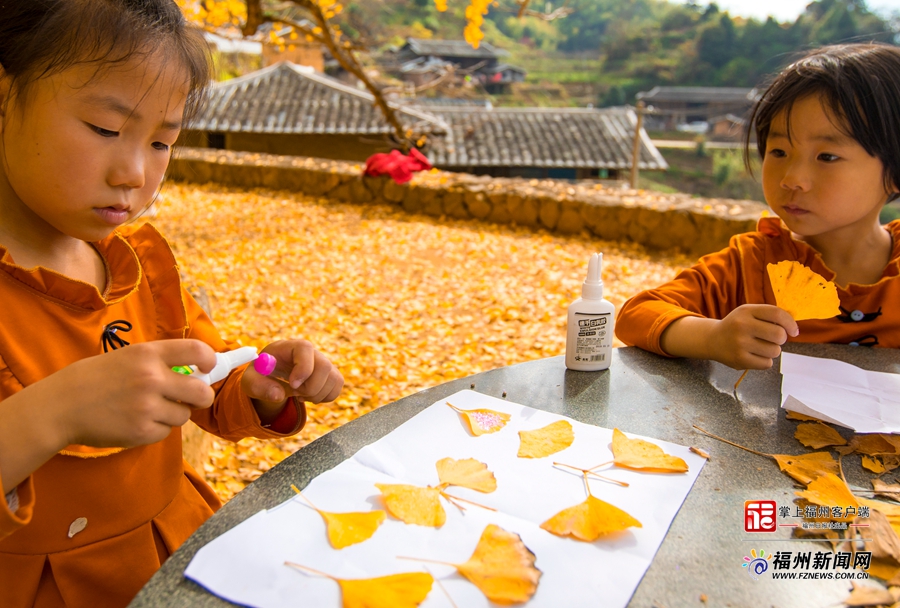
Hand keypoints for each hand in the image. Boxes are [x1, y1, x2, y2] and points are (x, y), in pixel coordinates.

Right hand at [53, 339, 217, 447]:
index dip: (211, 360)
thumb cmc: (98, 378)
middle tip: (191, 397)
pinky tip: (135, 421)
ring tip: (148, 408)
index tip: (209, 367)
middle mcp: (151, 378)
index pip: (198, 351)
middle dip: (201, 397)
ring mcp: (146, 407)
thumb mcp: (129, 357)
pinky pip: (166, 432)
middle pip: (202, 393)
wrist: (60, 406)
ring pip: (184, 415)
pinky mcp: (141, 432)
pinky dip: (156, 429)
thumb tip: (200, 372)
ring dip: (173, 414)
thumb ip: (162, 361)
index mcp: (148, 354)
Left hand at [241, 340, 342, 411]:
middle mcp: (312, 352)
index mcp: (291, 346)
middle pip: (325, 367)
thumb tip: (278, 396)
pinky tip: (309, 395)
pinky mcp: (331, 374)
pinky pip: (337, 388)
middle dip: (310, 387)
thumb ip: (259, 387)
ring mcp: (324, 362)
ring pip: (334, 380)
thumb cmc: (261, 374)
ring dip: (316, 395)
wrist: (272, 375)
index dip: (303, 368)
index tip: (292, 385)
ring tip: (299, 394)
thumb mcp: (251, 380)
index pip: (305, 349)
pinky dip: (324, 398)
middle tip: (295, 392)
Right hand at [707, 304, 798, 369]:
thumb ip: (769, 315)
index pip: (777, 314)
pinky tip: (755, 355)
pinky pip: (767, 363)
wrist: (712, 340)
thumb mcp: (748, 313)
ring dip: (772, 350)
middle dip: (781, 339)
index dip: (790, 323)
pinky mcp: (740, 360)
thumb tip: (793, 328)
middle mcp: (742, 326)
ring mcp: (740, 344)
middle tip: (772, 339)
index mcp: (746, 311)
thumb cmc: (737, 325)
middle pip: (779, 335)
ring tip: (760, 347)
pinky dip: (765, 361)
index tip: (794, 331)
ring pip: (775, 351)